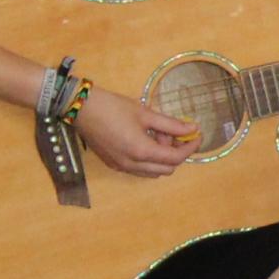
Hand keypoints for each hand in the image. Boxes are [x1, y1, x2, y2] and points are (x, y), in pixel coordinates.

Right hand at [78, 87, 200, 179]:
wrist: (81, 108)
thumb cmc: (114, 107)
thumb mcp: (145, 113)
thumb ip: (171, 124)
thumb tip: (192, 129)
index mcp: (141, 152)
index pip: (175, 158)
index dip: (190, 148)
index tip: (197, 135)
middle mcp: (132, 165)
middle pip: (167, 169)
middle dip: (176, 152)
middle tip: (173, 132)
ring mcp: (121, 167)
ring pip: (153, 171)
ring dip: (162, 157)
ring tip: (157, 134)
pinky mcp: (113, 164)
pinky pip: (139, 169)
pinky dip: (149, 159)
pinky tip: (145, 139)